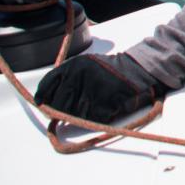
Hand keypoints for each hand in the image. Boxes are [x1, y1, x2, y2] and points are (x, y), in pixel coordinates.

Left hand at [34, 53, 167, 122]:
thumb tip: (46, 102)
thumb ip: (66, 79)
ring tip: (95, 105)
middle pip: (60, 104)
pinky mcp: (106, 101)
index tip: (45, 104)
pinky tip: (105, 108)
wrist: (139, 69)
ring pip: (75, 114)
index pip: (48, 85)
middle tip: (73, 111)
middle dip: (63, 111)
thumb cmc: (109, 70)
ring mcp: (93, 89)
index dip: (45, 97)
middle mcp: (80, 76)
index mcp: (74, 66)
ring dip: (82, 115)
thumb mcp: (85, 66)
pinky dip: (98, 117)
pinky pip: (93, 118)